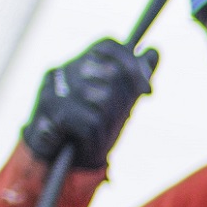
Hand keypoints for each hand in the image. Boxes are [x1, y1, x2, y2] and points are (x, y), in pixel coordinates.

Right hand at [21, 37, 153, 173]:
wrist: (59, 161)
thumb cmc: (90, 127)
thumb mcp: (117, 101)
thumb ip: (133, 77)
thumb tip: (154, 50)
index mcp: (78, 63)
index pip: (108, 45)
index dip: (132, 65)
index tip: (147, 90)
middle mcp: (63, 70)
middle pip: (111, 72)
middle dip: (122, 102)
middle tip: (116, 120)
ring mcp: (54, 88)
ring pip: (103, 97)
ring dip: (108, 122)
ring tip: (97, 131)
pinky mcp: (52, 110)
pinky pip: (92, 121)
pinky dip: (95, 136)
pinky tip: (86, 141)